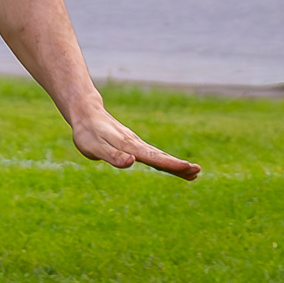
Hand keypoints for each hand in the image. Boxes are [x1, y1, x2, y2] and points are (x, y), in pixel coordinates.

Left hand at [69, 102, 199, 180]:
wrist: (85, 111)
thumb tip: (132, 162)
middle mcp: (135, 143)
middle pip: (161, 157)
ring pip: (158, 155)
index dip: (171, 164)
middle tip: (198, 172)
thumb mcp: (94, 147)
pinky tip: (169, 165)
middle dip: (179, 165)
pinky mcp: (132, 143)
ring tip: (192, 173)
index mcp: (128, 145)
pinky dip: (164, 160)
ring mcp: (135, 142)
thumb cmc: (87, 132)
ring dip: (175, 164)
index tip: (188, 168)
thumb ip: (112, 156)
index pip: (154, 158)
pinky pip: (152, 154)